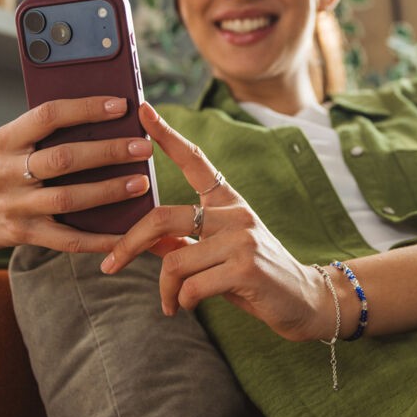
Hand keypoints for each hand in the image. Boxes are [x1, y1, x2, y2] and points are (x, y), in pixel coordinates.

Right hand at [0, 96, 152, 253]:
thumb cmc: (9, 169)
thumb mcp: (16, 144)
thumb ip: (50, 132)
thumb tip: (109, 117)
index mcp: (7, 140)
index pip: (47, 116)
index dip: (86, 109)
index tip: (122, 105)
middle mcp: (7, 172)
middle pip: (63, 159)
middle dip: (107, 152)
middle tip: (143, 148)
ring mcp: (15, 206)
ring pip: (68, 199)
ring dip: (108, 191)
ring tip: (141, 183)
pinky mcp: (26, 235)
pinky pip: (69, 239)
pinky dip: (101, 239)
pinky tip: (128, 233)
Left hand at [101, 103, 333, 342]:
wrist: (305, 299)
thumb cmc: (255, 278)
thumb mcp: (216, 254)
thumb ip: (182, 242)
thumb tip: (142, 240)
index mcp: (227, 202)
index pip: (194, 160)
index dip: (166, 135)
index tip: (142, 109)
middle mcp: (235, 212)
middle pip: (163, 217)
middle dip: (129, 244)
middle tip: (110, 266)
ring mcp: (242, 238)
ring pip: (175, 260)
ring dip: (165, 290)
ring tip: (171, 303)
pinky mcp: (246, 267)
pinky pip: (191, 286)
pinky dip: (181, 302)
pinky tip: (187, 307)